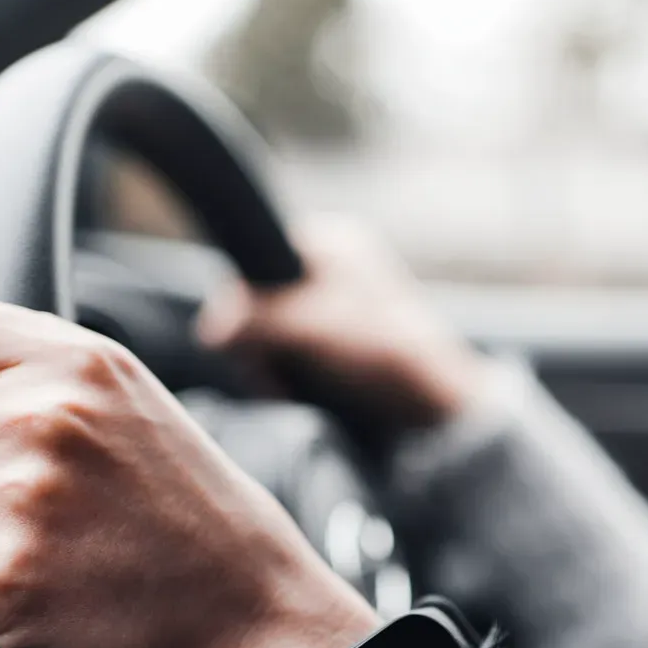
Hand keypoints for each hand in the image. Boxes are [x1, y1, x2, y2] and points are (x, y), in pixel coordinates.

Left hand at [0, 299, 377, 647]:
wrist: (260, 620)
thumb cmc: (200, 523)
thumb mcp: (135, 404)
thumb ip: (40, 378)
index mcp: (77, 361)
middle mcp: (44, 415)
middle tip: (3, 504)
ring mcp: (22, 496)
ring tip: (38, 549)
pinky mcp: (7, 577)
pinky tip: (45, 594)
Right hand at [196, 215, 489, 429]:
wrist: (437, 406)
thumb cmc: (383, 352)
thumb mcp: (310, 326)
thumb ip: (253, 321)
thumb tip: (210, 331)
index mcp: (332, 241)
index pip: (257, 259)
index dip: (242, 302)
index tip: (244, 340)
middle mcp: (333, 268)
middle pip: (260, 301)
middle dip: (259, 343)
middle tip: (274, 373)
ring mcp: (336, 309)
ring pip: (271, 334)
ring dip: (272, 365)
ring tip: (291, 388)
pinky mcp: (338, 348)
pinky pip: (291, 356)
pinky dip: (289, 377)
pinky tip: (301, 394)